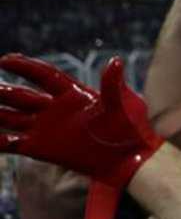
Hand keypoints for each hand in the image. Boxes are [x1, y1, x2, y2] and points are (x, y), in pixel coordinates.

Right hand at [0, 56, 162, 218]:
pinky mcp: (40, 148)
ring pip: (11, 117)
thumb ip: (113, 85)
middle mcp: (54, 108)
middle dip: (2, 90)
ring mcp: (45, 128)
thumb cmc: (129, 129)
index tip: (4, 59)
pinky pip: (12, 143)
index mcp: (72, 93)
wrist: (128, 159)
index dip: (25, 66)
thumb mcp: (123, 105)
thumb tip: (116, 61)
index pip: (44, 76)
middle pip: (21, 95)